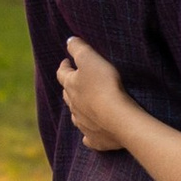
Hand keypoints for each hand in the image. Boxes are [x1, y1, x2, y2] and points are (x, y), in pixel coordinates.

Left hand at [58, 37, 132, 153]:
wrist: (118, 118)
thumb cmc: (105, 85)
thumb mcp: (91, 59)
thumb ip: (78, 48)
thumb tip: (69, 40)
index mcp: (71, 86)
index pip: (62, 73)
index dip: (64, 66)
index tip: (66, 61)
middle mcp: (73, 106)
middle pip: (67, 95)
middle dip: (70, 88)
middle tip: (75, 82)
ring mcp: (83, 124)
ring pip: (76, 116)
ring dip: (78, 110)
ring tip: (84, 106)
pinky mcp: (96, 139)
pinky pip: (88, 138)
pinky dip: (88, 135)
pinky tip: (89, 136)